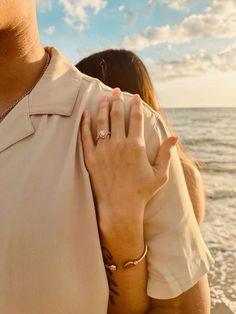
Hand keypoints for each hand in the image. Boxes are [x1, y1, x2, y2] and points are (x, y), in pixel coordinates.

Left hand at [81, 88, 177, 224]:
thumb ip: (166, 153)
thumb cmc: (142, 192)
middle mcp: (119, 144)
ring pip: (101, 122)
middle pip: (116, 115)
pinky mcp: (91, 158)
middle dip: (116, 99)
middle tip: (115, 90)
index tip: (134, 97)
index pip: (136, 118)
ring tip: (102, 97)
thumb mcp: (160, 174)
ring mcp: (103, 151)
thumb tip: (174, 137)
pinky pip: (85, 137)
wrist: (120, 208)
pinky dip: (85, 124)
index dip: (136, 105)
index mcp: (136, 146)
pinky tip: (86, 114)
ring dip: (101, 107)